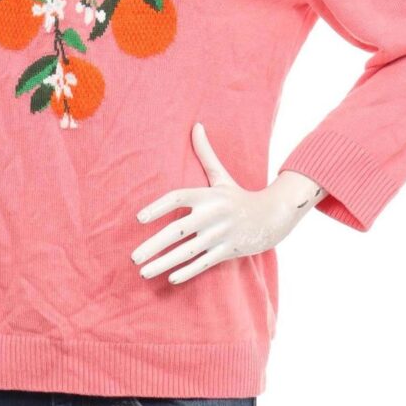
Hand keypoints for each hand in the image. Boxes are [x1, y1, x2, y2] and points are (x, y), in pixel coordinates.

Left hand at [131, 122, 326, 284]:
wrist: (272, 217)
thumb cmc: (237, 196)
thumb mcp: (222, 176)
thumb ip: (205, 153)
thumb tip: (196, 125)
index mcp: (208, 195)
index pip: (177, 198)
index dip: (158, 207)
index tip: (139, 218)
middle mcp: (212, 215)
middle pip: (177, 231)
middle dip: (153, 245)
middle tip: (132, 256)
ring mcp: (220, 235)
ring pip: (187, 252)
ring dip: (164, 264)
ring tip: (143, 272)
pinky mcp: (228, 251)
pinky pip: (204, 263)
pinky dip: (188, 272)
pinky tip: (170, 279)